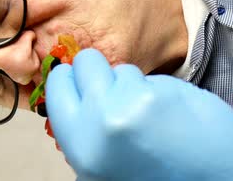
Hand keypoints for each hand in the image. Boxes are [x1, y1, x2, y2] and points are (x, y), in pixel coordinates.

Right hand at [46, 49, 232, 180]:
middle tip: (121, 94)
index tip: (86, 81)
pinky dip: (164, 91)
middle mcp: (97, 125)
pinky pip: (154, 77)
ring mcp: (129, 106)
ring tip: (154, 117)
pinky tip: (175, 115)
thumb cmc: (163, 177)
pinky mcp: (160, 95)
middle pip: (86, 63)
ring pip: (123, 69)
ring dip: (138, 86)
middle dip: (103, 73)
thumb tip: (78, 92)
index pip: (58, 84)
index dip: (74, 79)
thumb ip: (87, 129)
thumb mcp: (105, 166)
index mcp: (79, 146)